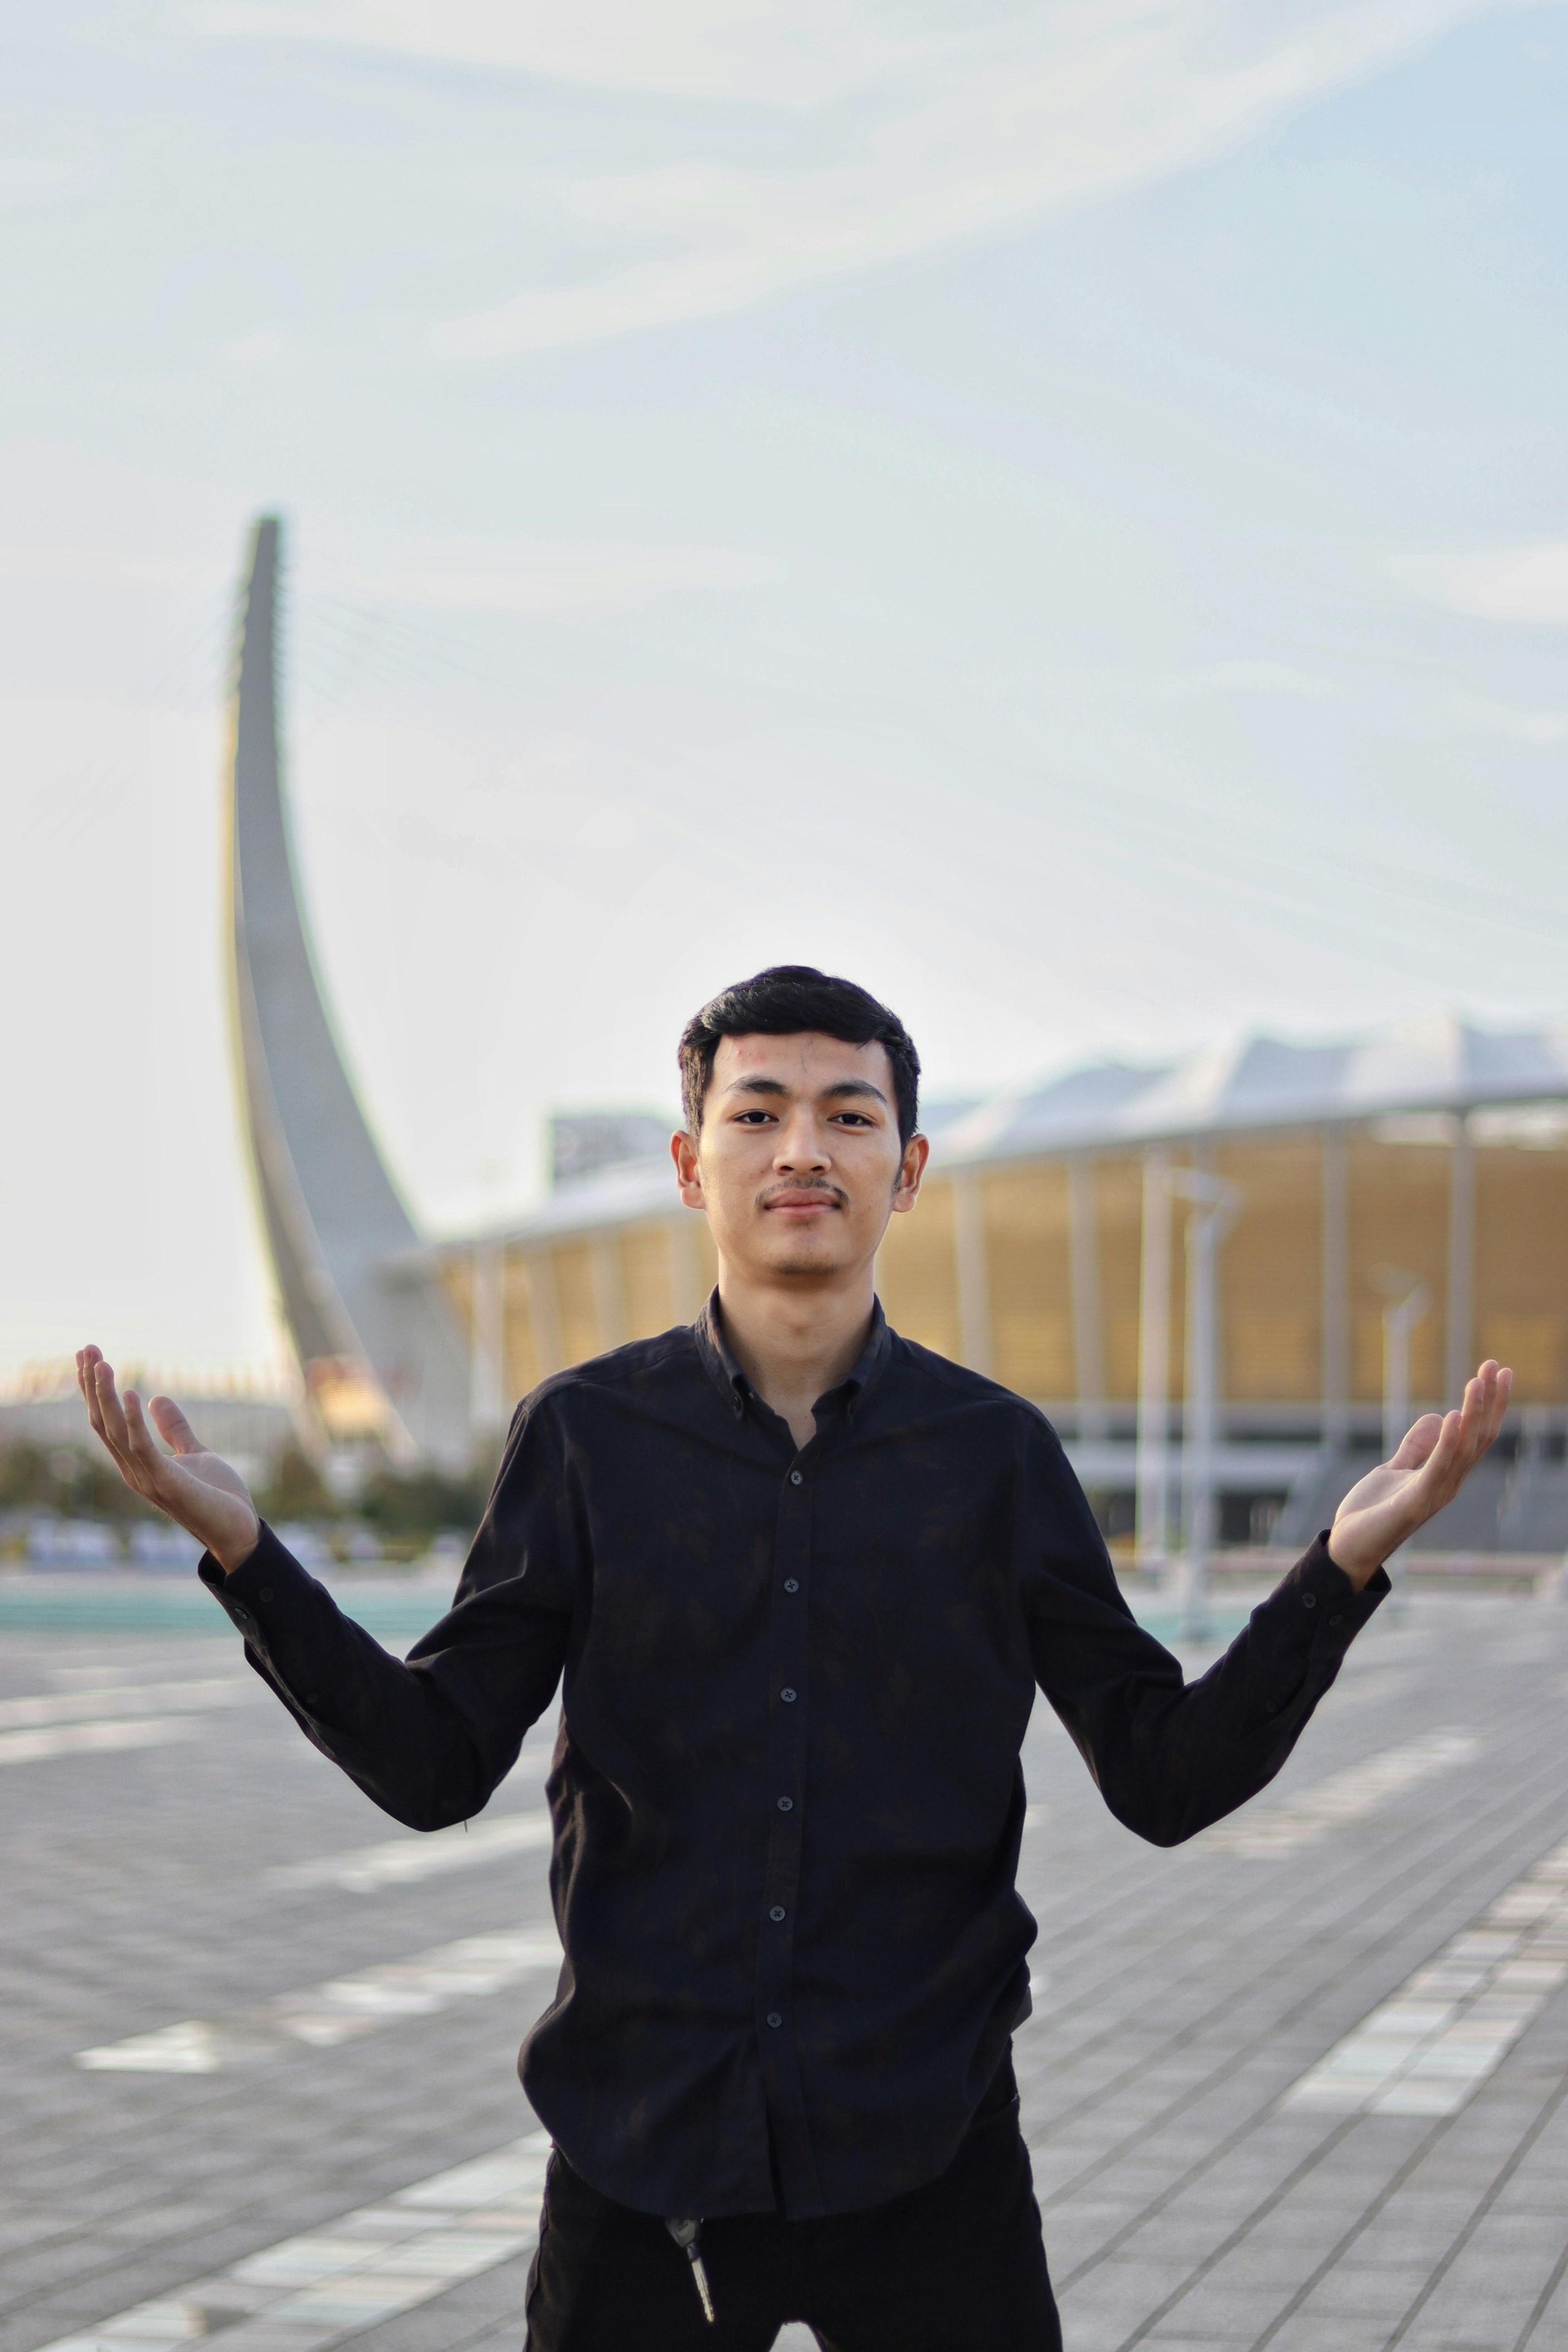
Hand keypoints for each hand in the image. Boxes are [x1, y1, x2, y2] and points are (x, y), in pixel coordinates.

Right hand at [76, 1345, 260, 1575]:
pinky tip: (132, 1394)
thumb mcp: (194, 1453)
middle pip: (103, 1422)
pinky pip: (143, 1449)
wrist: (239, 1532)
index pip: (106, 1422)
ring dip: (106, 1397)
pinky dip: (134, 1422)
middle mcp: (134, 1471)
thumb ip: (174, 1429)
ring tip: (102, 1363)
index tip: (89, 1358)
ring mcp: (148, 1479)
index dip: (95, 1391)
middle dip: (93, 1386)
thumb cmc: (218, 1497)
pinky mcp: (168, 1484)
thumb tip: (156, 1398)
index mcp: (138, 1463)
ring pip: (116, 1432)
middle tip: (86, 1349)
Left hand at [1328, 1360, 1511, 1587]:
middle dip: (1489, 1401)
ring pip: (1463, 1448)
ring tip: (1479, 1380)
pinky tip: (1454, 1415)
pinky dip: (1447, 1441)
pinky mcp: (1415, 1501)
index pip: (1476, 1434)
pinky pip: (1437, 1467)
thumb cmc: (1372, 1512)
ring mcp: (1435, 1493)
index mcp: (1445, 1474)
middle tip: (1497, 1365)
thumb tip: (1437, 1416)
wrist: (1349, 1547)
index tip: (1498, 1372)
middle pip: (1478, 1437)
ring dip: (1473, 1413)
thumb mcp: (1395, 1469)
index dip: (1489, 1404)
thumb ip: (1416, 1446)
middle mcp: (1448, 1483)